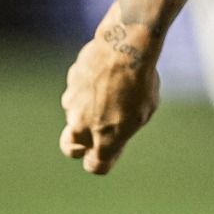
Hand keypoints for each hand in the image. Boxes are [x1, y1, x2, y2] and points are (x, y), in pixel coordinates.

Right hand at [61, 31, 160, 173]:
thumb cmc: (141, 82)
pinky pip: (79, 93)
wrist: (124, 48)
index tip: (108, 154)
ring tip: (113, 92)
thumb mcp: (144, 111)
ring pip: (76, 115)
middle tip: (96, 135)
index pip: (95, 165)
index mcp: (104, 138)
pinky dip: (89, 90)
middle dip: (78, 147)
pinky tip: (106, 75)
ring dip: (89, 111)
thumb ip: (124, 129)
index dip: (101, 162)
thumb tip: (112, 134)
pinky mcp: (70, 84)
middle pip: (69, 148)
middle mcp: (82, 124)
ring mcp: (72, 103)